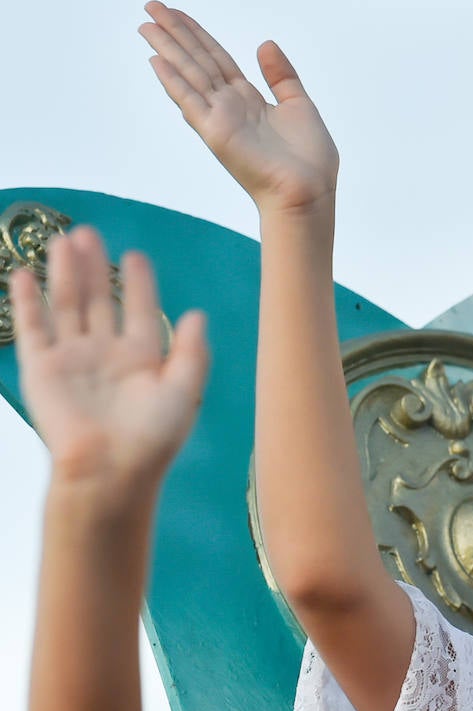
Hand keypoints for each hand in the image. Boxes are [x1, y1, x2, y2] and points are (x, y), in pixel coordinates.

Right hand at [12, 228, 208, 489]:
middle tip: (90, 232)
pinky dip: (29, 300)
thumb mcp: (184, 391)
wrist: (110, 469)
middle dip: (94, 266)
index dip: (138, 282)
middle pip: (98, 299)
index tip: (136, 255)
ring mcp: (72, 358)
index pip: (138, 309)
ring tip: (63, 240)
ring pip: (67, 305)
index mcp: (141, 358)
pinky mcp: (41, 368)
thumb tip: (199, 314)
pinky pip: (32, 327)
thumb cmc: (152, 438)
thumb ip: (192, 352)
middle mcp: (105, 353)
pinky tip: (26, 273)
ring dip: (64, 273)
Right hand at [140, 2, 338, 213]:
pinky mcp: (216, 132)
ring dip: (167, 49)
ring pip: (190, 74)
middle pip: (197, 60)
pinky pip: (191, 101)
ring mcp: (221, 118)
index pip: (217, 58)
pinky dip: (174, 82)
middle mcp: (230, 106)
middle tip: (151, 6)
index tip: (176, 13)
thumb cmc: (310, 158)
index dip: (197, 34)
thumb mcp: (300, 104)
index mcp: (249, 99)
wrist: (309, 190)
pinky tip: (157, 61)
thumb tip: (265, 44)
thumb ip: (281, 75)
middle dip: (175, 33)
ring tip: (146, 24)